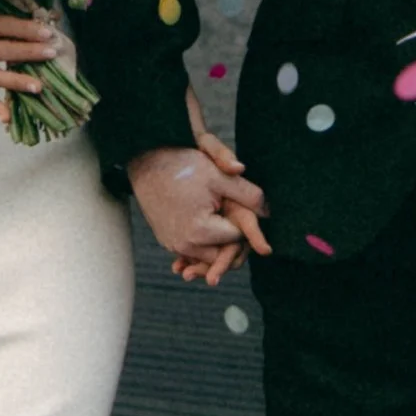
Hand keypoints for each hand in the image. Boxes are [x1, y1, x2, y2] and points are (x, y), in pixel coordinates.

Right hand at [128, 139, 270, 284]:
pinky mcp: (166, 240)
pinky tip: (207, 226)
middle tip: (235, 214)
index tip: (240, 206)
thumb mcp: (221, 177)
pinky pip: (192, 250)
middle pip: (223, 252)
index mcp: (201, 232)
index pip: (237, 238)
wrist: (147, 161)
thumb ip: (249, 196)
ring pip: (208, 254)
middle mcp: (185, 245)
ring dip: (218, 242)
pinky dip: (202, 243)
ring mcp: (173, 245)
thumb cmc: (184, 166)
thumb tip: (268, 213)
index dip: (245, 223)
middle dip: (233, 238)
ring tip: (222, 216)